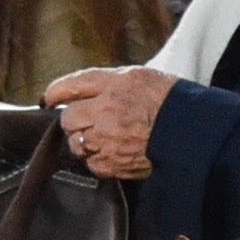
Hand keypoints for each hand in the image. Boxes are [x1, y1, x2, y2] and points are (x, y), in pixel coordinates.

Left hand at [43, 64, 175, 178]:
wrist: (190, 130)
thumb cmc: (168, 100)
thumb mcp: (137, 76)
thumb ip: (105, 82)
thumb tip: (78, 91)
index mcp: (111, 86)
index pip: (68, 87)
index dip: (54, 93)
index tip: (49, 98)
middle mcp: (105, 112)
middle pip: (67, 119)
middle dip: (74, 120)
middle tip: (87, 119)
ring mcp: (107, 141)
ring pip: (77, 143)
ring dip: (84, 140)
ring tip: (102, 136)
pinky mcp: (113, 164)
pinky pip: (91, 163)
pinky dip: (97, 158)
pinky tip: (111, 151)